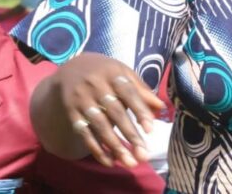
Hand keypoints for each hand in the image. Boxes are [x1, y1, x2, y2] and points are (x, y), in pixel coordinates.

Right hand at [30, 52, 164, 167]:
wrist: (70, 69)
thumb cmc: (106, 73)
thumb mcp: (123, 73)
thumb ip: (141, 90)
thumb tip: (161, 107)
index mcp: (113, 73)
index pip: (128, 93)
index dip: (140, 110)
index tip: (150, 130)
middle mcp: (95, 86)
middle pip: (115, 112)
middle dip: (130, 134)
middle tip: (144, 155)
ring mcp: (82, 100)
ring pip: (100, 126)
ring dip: (115, 146)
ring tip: (130, 162)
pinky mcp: (73, 113)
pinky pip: (84, 133)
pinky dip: (96, 149)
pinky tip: (110, 162)